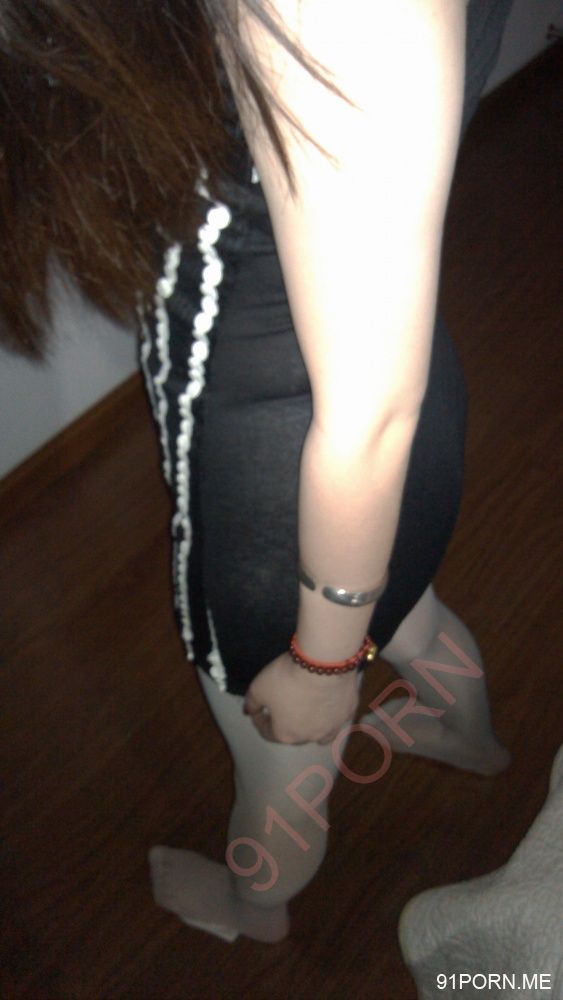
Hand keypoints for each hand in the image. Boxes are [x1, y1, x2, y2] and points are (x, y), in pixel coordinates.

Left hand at [243, 652, 360, 744]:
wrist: (324, 663)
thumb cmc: (287, 678)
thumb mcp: (259, 687)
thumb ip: (251, 702)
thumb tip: (248, 711)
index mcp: (285, 734)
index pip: (267, 732)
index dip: (259, 719)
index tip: (257, 708)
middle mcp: (310, 736)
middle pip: (294, 735)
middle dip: (286, 723)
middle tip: (282, 707)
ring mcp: (332, 726)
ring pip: (321, 734)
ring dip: (312, 726)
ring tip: (308, 712)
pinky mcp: (348, 711)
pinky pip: (337, 717)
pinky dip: (331, 712)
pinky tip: (328, 699)